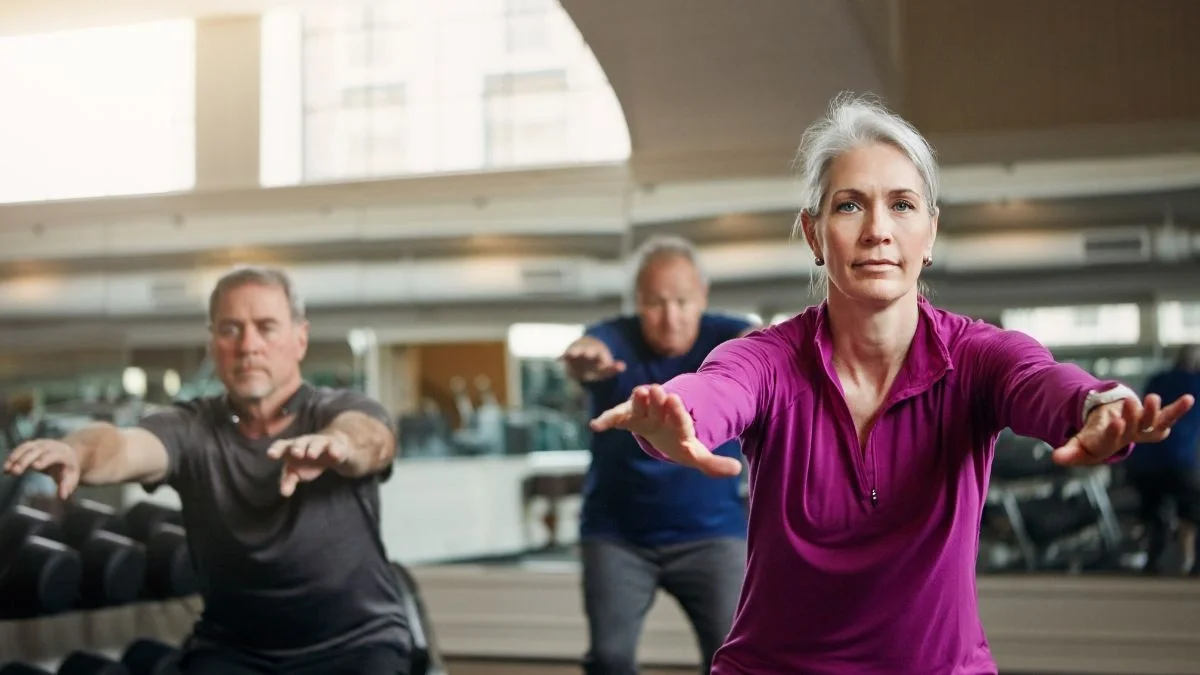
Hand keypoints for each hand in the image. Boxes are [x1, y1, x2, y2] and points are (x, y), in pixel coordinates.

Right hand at [2, 439, 80, 498]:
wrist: (68, 453)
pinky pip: (21, 449)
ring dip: (15, 458)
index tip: (35, 467)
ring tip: (6, 470)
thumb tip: (62, 497)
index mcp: (63, 454)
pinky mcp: (32, 445)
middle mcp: (51, 446)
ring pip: (27, 448)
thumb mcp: (71, 478)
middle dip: (25, 461)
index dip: (44, 459)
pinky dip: (12, 457)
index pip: (53, 455)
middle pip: (37, 451)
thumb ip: (66, 486)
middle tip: (15, 472)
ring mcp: (41, 444)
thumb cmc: (68, 469)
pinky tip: (5, 468)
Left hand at [266, 432, 349, 496]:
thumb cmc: (308, 462)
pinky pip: (335, 447)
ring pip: (317, 443)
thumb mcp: (296, 472)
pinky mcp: (335, 446)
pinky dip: (334, 450)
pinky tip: (334, 455)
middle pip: (299, 442)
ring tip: (312, 455)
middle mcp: (305, 442)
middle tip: (296, 453)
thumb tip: (284, 493)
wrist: (332, 450)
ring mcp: (320, 442)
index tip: (271, 455)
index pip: (282, 445)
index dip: (276, 449)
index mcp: (291, 448)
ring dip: (314, 448)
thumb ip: (288, 481)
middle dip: (297, 447)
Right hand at [562, 339, 625, 381]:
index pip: (601, 354)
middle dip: (587, 351)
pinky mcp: (567, 356)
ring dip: (574, 352)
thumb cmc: (596, 365)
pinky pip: (564, 355)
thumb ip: (613, 368)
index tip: (605, 361)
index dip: (603, 358)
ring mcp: (577, 352)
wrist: (582, 357)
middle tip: (587, 353)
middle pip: (587, 350)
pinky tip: (558, 359)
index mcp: (599, 353)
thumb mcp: (605, 369)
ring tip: (572, 353)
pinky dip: (561, 357)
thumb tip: (623, 366)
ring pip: (575, 351)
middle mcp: (587, 350)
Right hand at [590, 384, 741, 477]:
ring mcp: (642, 413)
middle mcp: (660, 413)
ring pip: (640, 404)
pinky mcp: (626, 416)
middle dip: (658, 400)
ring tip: (637, 392)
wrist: (661, 425)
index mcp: (678, 422)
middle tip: (657, 390)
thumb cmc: (678, 440)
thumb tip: (736, 470)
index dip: (676, 411)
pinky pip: (615, 417)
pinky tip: (595, 426)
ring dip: (638, 400)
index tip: (674, 399)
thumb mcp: (695, 452)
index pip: (678, 417)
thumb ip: (712, 463)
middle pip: (659, 406)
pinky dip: (606, 420)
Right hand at [1052, 393, 1195, 465]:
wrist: (1111, 433)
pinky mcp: (1153, 420)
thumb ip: (1070, 452)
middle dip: (1133, 416)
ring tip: (1152, 397)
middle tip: (1129, 402)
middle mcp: (1128, 438)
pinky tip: (1189, 399)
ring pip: (1152, 424)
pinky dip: (1178, 409)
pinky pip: (1168, 417)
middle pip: (1132, 429)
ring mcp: (1142, 429)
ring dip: (1154, 411)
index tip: (1116, 422)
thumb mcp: (1079, 445)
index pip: (1110, 441)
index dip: (1114, 432)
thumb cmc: (1094, 439)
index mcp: (1107, 445)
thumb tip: (1056, 459)